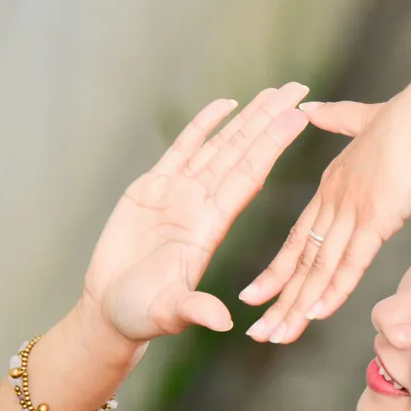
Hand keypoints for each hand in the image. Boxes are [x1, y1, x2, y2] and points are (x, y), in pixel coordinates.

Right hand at [78, 82, 310, 344]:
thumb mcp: (168, 312)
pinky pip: (183, 149)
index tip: (299, 118)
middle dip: (269, 120)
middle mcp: (202, 204)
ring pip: (219, 146)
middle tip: (299, 89)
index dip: (272, 145)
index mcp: (210, 227)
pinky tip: (226, 105)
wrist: (111, 311)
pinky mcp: (151, 189)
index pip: (249, 176)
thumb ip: (194, 309)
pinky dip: (203, 126)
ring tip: (274, 92)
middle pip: (242, 152)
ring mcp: (179, 193)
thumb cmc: (140, 316)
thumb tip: (222, 322)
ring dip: (246, 119)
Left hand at [239, 73, 410, 343]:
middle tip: (259, 332)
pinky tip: (315, 314)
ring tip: (278, 336)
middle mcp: (333, 202)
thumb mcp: (364, 119)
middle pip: (301, 260)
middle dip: (279, 301)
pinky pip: (350, 262)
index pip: (299, 237)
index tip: (257, 294)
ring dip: (298, 307)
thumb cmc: (407, 115)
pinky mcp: (375, 219)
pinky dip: (332, 290)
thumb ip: (337, 118)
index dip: (278, 270)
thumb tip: (311, 108)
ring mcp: (351, 211)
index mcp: (331, 185)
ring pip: (319, 268)